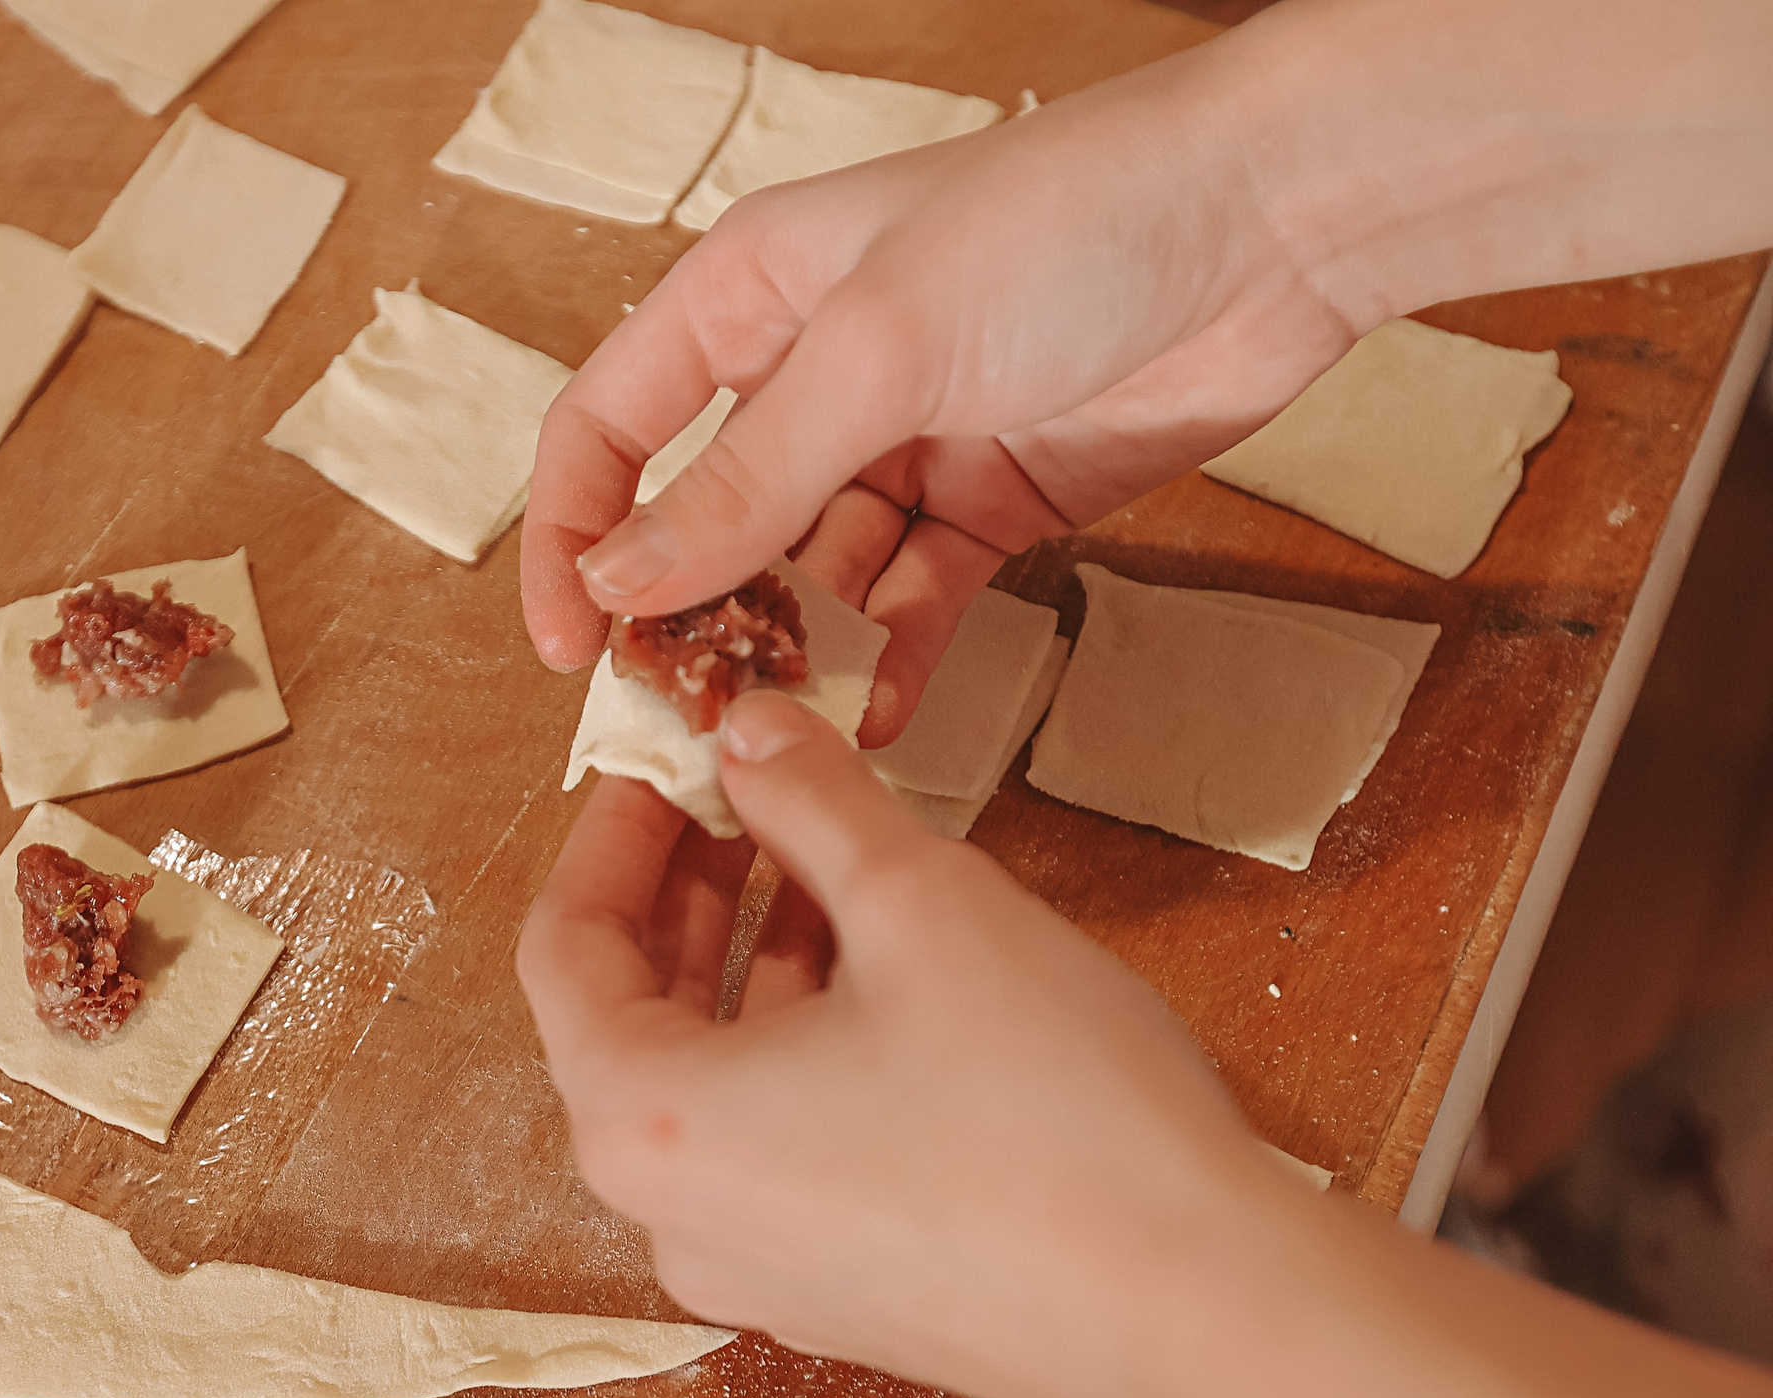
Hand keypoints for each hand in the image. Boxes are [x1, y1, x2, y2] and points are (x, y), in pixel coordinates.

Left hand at [515, 692, 1301, 1397]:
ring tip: (827, 856)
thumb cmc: (1051, 1115)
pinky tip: (888, 969)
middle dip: (688, 891)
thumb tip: (751, 727)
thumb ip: (814, 801)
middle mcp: (675, 1218)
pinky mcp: (845, 1297)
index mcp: (648, 1126)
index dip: (610, 833)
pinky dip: (805, 1045)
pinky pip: (780, 1147)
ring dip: (757, 961)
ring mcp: (759, 1272)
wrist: (1205, 1317)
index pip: (563, 950)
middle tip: (744, 787)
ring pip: (717, 1082)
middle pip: (632, 1021)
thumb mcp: (922, 904)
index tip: (662, 759)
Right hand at [521, 44, 1362, 742]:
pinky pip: (911, 601)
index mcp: (748, 297)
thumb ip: (744, 479)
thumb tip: (620, 579)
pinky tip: (880, 714)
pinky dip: (893, 658)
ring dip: (798, 651)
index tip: (571, 646)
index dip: (572, 535)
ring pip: (811, 576)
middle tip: (690, 715)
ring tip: (792, 727)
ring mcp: (902, 443)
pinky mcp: (989, 502)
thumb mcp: (877, 351)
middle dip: (695, 618)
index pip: (610, 428)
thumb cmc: (1069, 221)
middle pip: (709, 520)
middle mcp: (811, 373)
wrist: (1276, 223)